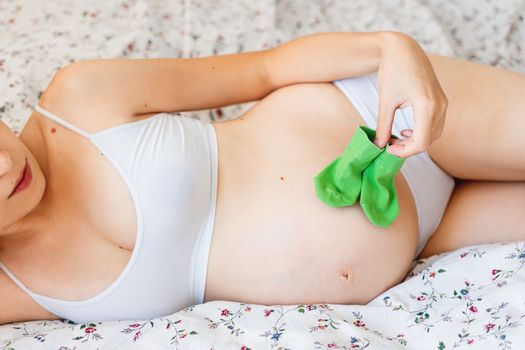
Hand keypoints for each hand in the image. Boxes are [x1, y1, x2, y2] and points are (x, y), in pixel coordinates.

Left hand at [374, 32, 447, 157]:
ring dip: (415, 140)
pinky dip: (422, 132)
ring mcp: (443, 103)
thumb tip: (378, 146)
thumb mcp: (385, 101)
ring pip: (433, 135)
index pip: (421, 142)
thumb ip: (383, 126)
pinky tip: (406, 129)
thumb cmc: (393, 71)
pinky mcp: (441, 101)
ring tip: (395, 137)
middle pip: (428, 141)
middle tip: (388, 144)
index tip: (387, 149)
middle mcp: (440, 105)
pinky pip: (435, 125)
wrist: (403, 49)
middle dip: (408, 147)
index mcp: (427, 105)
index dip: (404, 152)